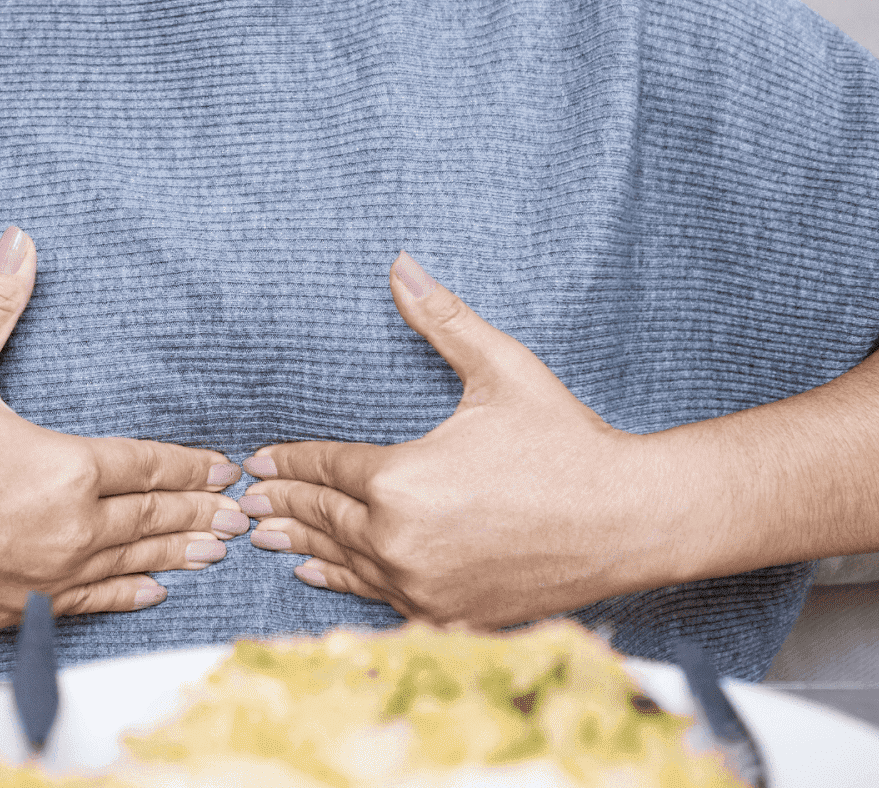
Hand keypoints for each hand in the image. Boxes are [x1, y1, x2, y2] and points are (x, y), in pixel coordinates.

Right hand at [0, 226, 247, 628]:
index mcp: (65, 468)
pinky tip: (155, 590)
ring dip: (178, 552)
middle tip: (241, 514)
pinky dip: (129, 593)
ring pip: (132, 561)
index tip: (224, 466)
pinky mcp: (22, 608)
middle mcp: (70, 527)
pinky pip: (93, 602)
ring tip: (217, 550)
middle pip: (152, 516)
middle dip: (200, 511)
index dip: (191, 465)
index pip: (148, 464)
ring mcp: (48, 574)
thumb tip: (20, 240)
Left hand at [238, 250, 663, 630]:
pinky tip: (314, 574)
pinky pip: (375, 596)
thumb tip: (400, 264)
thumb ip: (442, 319)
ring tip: (264, 535)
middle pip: (323, 515)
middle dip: (282, 501)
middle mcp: (399, 539)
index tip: (258, 459)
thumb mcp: (501, 370)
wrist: (633, 521)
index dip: (288, 460)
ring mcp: (421, 584)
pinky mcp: (444, 615)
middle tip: (246, 498)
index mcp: (401, 479)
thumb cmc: (567, 442)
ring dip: (300, 543)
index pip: (326, 466)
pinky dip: (340, 582)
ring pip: (342, 560)